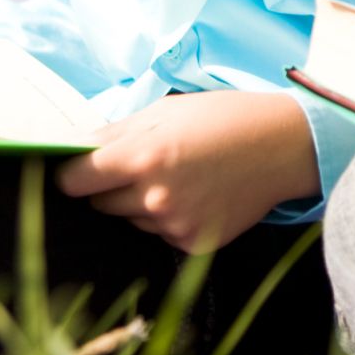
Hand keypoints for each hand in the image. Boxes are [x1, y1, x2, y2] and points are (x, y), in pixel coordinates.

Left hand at [54, 91, 317, 253]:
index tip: (75, 171)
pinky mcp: (192, 243)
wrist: (283, 147)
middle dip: (111, 186)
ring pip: (131, 220)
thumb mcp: (165, 111)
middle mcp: (154, 196)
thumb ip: (115, 133)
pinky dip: (169, 218)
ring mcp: (174, 224)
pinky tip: (196, 195)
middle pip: (99, 203)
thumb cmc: (224, 118)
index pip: (74, 180)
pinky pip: (160, 233)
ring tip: (180, 176)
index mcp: (143, 155)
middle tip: (145, 163)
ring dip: (141, 203)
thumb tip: (73, 150)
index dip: (71, 174)